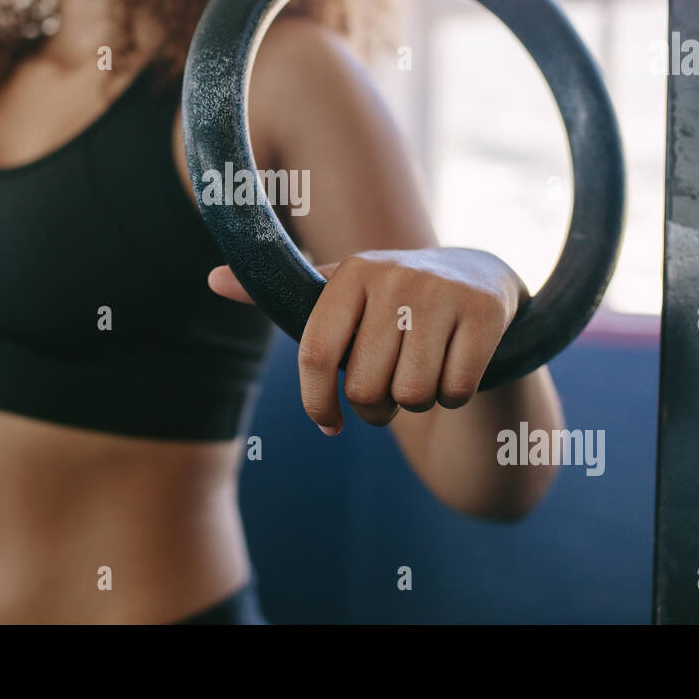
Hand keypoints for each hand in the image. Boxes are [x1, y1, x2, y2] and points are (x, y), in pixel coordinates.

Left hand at [208, 247, 525, 434]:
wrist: (477, 275)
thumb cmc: (389, 301)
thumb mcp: (338, 292)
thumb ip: (280, 294)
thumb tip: (212, 280)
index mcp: (350, 272)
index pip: (316, 355)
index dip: (317, 404)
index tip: (329, 425)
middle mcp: (394, 275)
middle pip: (366, 388)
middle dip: (375, 410)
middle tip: (387, 393)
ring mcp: (442, 291)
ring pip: (412, 395)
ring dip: (416, 404)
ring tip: (420, 376)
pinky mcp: (485, 312)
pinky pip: (456, 390)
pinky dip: (455, 396)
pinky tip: (455, 371)